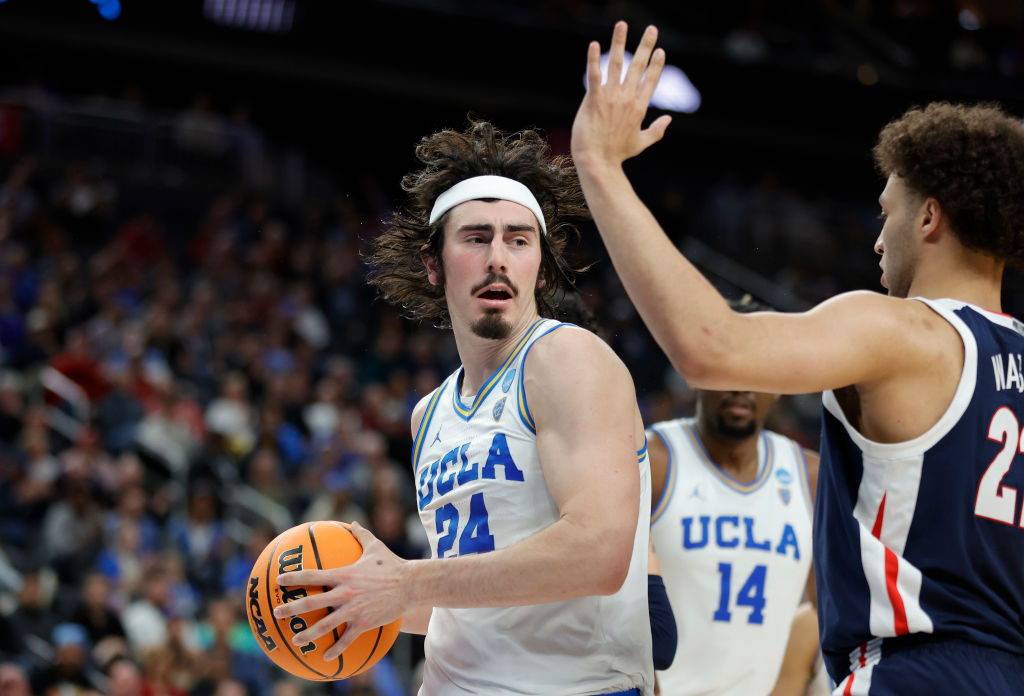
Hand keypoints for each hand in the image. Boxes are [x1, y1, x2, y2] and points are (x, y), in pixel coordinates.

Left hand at [273, 521, 408, 660]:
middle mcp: (345, 592)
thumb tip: (353, 523)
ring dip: (308, 634)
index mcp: (344, 574)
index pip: (313, 574)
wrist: (411, 584)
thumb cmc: (392, 564)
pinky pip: (347, 638)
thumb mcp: (375, 547)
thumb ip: (361, 534)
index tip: (279, 581)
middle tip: (276, 613)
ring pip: (326, 624)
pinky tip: (326, 657)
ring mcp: (354, 609)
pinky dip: (336, 649)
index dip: (294, 577)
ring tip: (295, 641)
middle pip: (312, 601)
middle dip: (292, 608)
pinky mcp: (364, 622)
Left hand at [571, 21, 671, 169]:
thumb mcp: (641, 143)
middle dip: (646, 46)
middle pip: (638, 67)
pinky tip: (595, 44)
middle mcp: (627, 99)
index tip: (660, 50)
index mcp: (639, 108)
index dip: (656, 65)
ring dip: (619, 42)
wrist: (598, 163)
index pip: (650, 80)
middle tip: (652, 29)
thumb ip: (657, 130)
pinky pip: (594, 75)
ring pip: (617, 64)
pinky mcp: (594, 100)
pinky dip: (594, 59)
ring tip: (621, 24)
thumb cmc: (617, 155)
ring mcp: (610, 98)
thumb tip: (670, 120)